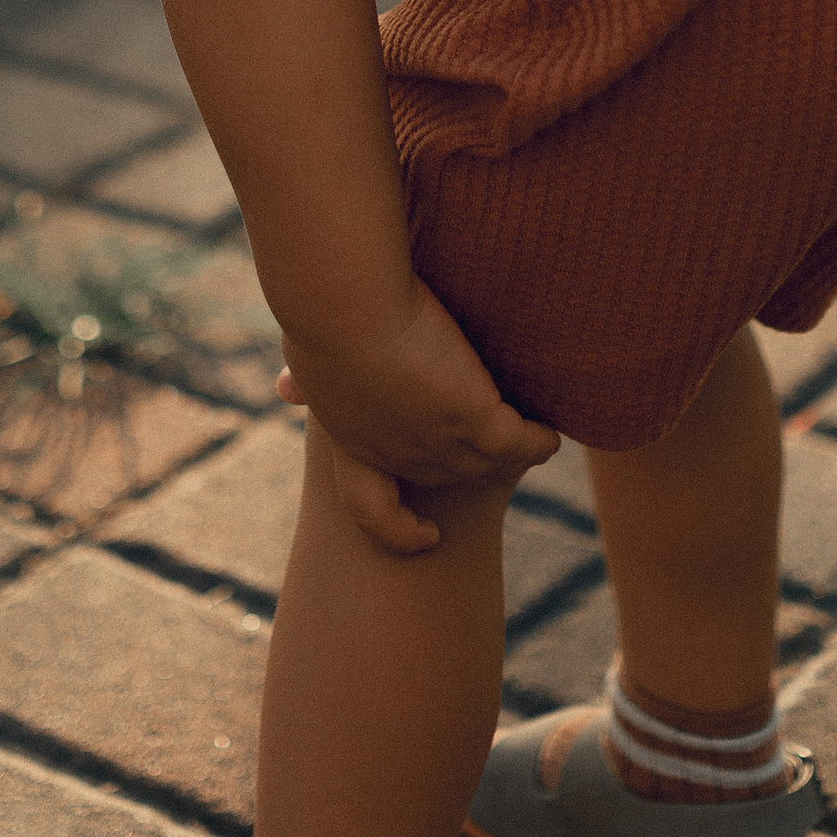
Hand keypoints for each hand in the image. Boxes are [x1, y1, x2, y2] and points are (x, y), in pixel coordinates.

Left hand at [276, 279, 560, 555]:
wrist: (343, 301)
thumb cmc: (319, 314)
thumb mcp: (308, 357)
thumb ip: (307, 381)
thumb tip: (285, 390)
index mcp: (351, 442)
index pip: (371, 508)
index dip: (398, 528)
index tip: (426, 535)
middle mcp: (397, 454)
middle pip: (447, 477)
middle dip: (474, 467)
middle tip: (501, 444)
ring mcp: (437, 441)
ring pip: (488, 463)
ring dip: (513, 452)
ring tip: (535, 437)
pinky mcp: (472, 415)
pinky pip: (520, 443)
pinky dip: (538, 441)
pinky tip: (550, 432)